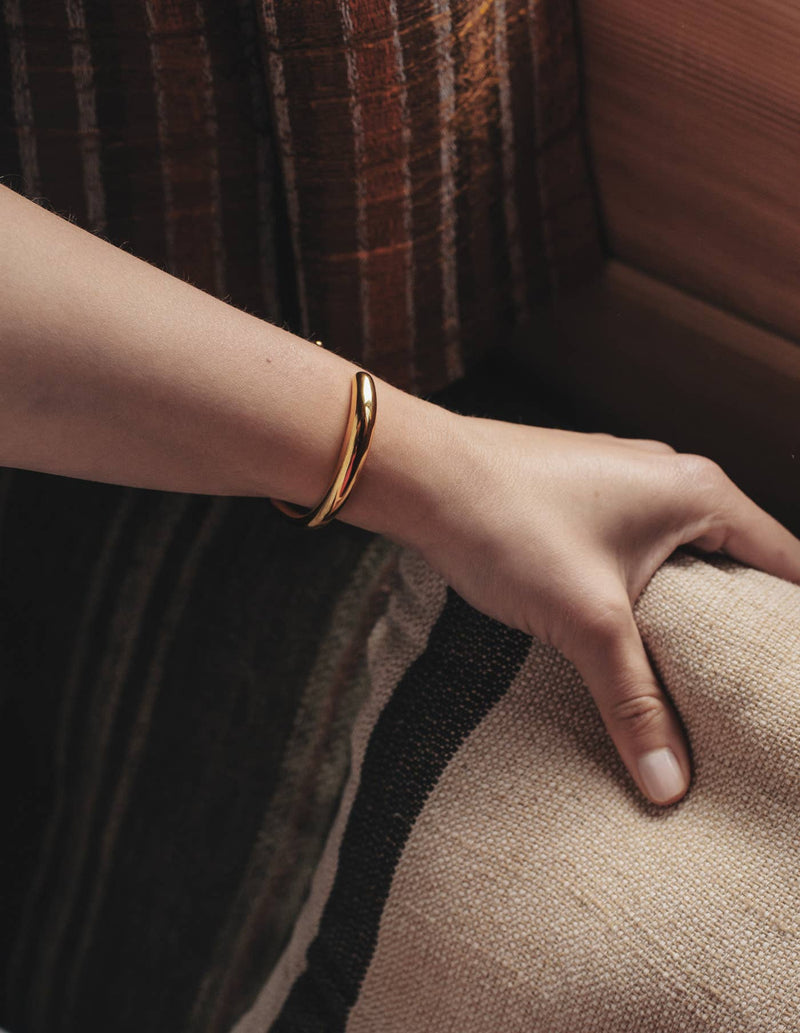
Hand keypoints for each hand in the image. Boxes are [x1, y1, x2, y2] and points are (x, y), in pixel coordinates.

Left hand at [407, 416, 799, 805]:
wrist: (424, 475)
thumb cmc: (509, 525)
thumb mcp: (587, 621)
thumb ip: (634, 700)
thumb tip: (669, 782)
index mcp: (695, 492)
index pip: (785, 560)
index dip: (792, 621)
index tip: (788, 673)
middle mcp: (665, 475)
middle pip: (735, 558)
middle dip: (742, 621)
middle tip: (749, 688)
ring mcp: (619, 478)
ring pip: (680, 552)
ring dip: (688, 605)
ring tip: (694, 672)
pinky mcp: (580, 493)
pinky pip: (635, 544)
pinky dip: (643, 586)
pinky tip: (627, 629)